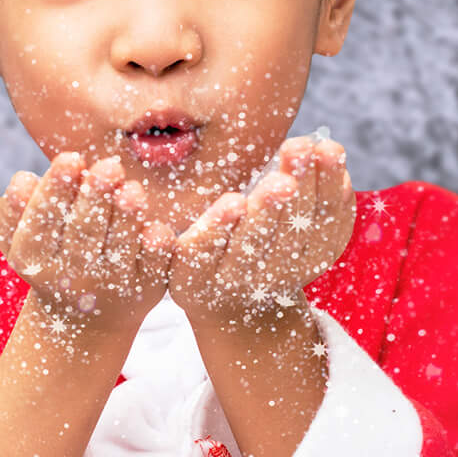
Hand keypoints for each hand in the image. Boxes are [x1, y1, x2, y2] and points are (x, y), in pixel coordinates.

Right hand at [0, 151, 174, 335]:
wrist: (82, 315)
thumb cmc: (50, 255)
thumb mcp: (21, 238)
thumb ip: (14, 209)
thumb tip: (23, 180)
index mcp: (33, 259)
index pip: (41, 222)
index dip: (56, 191)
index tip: (71, 157)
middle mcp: (70, 277)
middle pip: (82, 234)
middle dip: (95, 198)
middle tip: (109, 167)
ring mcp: (110, 286)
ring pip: (118, 248)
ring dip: (126, 218)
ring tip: (131, 189)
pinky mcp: (144, 290)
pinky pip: (153, 269)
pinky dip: (156, 250)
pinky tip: (157, 228)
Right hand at [169, 136, 354, 330]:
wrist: (237, 308)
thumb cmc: (192, 263)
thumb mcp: (164, 254)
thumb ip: (151, 229)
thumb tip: (121, 185)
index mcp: (199, 279)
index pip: (208, 251)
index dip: (221, 227)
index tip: (232, 202)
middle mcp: (244, 281)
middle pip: (261, 241)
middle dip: (273, 203)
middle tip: (284, 167)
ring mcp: (284, 275)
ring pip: (302, 235)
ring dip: (312, 189)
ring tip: (314, 148)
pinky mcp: (314, 263)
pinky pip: (331, 231)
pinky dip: (336, 195)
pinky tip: (333, 158)